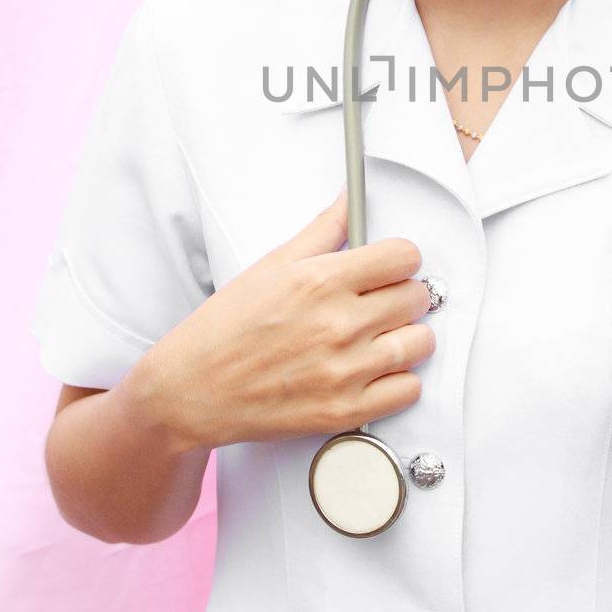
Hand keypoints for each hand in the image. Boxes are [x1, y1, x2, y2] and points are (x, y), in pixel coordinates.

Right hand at [130, 189, 435, 451]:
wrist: (190, 390)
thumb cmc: (224, 328)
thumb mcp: (271, 265)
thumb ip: (322, 231)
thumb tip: (349, 199)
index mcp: (320, 281)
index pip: (404, 256)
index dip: (400, 258)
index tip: (390, 266)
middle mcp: (337, 324)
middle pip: (417, 297)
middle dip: (404, 294)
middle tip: (382, 301)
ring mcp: (343, 371)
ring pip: (420, 342)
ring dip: (407, 336)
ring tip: (381, 335)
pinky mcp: (344, 411)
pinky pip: (408, 390)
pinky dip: (399, 380)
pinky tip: (375, 370)